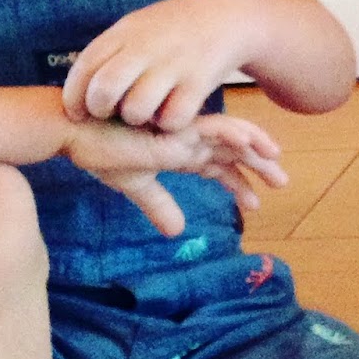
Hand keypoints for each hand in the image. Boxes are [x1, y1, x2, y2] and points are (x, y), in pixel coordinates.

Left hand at [63, 0, 255, 132]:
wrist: (227, 17)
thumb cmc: (171, 30)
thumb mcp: (136, 27)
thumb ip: (108, 53)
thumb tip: (75, 90)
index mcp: (124, 33)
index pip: (84, 69)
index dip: (74, 97)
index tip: (79, 112)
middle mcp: (146, 47)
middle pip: (105, 90)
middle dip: (102, 110)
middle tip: (112, 113)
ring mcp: (174, 64)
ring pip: (136, 110)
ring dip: (137, 119)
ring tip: (146, 113)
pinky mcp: (200, 82)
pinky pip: (172, 118)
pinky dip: (169, 123)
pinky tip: (174, 112)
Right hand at [64, 112, 285, 235]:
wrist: (75, 132)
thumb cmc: (99, 152)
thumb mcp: (136, 186)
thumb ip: (159, 206)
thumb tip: (177, 232)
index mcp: (180, 152)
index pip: (219, 167)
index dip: (238, 184)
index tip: (255, 205)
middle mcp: (189, 140)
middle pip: (234, 152)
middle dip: (259, 167)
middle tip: (282, 182)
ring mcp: (185, 131)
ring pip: (233, 138)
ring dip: (257, 151)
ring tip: (277, 165)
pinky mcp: (177, 126)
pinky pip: (215, 127)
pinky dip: (235, 134)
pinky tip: (252, 144)